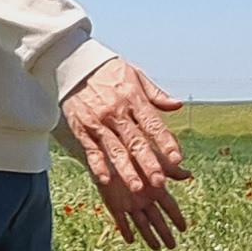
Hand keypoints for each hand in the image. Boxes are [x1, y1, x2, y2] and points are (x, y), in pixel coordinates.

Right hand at [62, 59, 191, 248]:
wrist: (73, 63)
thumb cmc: (108, 71)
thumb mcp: (135, 75)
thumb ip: (156, 94)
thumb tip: (177, 106)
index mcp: (133, 98)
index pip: (153, 124)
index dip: (166, 143)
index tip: (178, 159)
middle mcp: (117, 111)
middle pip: (136, 141)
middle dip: (148, 163)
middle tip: (160, 182)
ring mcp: (98, 121)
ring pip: (115, 149)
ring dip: (126, 170)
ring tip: (137, 188)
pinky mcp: (82, 128)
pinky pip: (91, 150)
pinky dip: (98, 165)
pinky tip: (106, 180)